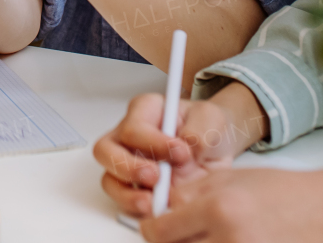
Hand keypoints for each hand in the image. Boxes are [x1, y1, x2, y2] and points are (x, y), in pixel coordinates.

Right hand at [95, 93, 239, 216]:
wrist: (217, 152)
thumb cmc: (208, 128)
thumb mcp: (213, 118)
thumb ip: (200, 129)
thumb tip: (187, 145)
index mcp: (144, 111)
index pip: (134, 127)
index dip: (154, 142)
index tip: (182, 153)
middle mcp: (128, 136)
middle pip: (105, 150)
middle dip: (128, 167)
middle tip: (155, 177)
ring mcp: (129, 164)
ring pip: (109, 179)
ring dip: (127, 194)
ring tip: (152, 202)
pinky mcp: (135, 188)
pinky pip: (123, 201)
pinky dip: (136, 208)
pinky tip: (156, 210)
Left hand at [142, 168, 322, 242]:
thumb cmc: (290, 193)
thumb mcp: (234, 179)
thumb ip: (192, 193)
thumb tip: (162, 208)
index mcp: (218, 210)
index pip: (159, 230)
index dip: (153, 228)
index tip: (156, 226)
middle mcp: (229, 241)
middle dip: (174, 242)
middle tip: (184, 234)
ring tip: (210, 235)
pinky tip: (234, 241)